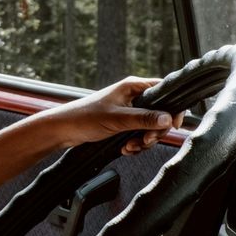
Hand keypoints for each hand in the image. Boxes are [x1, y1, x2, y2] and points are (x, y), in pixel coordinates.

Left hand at [36, 77, 173, 155]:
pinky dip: (135, 145)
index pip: (164, 91)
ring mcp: (128, 111)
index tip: (173, 125)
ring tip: (130, 147)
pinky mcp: (122, 124)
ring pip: (149, 128)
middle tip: (145, 141)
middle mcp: (133, 96)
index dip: (173, 108)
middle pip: (160, 113)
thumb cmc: (84, 117)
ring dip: (143, 141)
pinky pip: (138, 135)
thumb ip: (144, 118)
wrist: (62, 130)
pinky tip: (125, 149)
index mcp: (133, 86)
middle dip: (155, 131)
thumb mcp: (118, 119)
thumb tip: (168, 118)